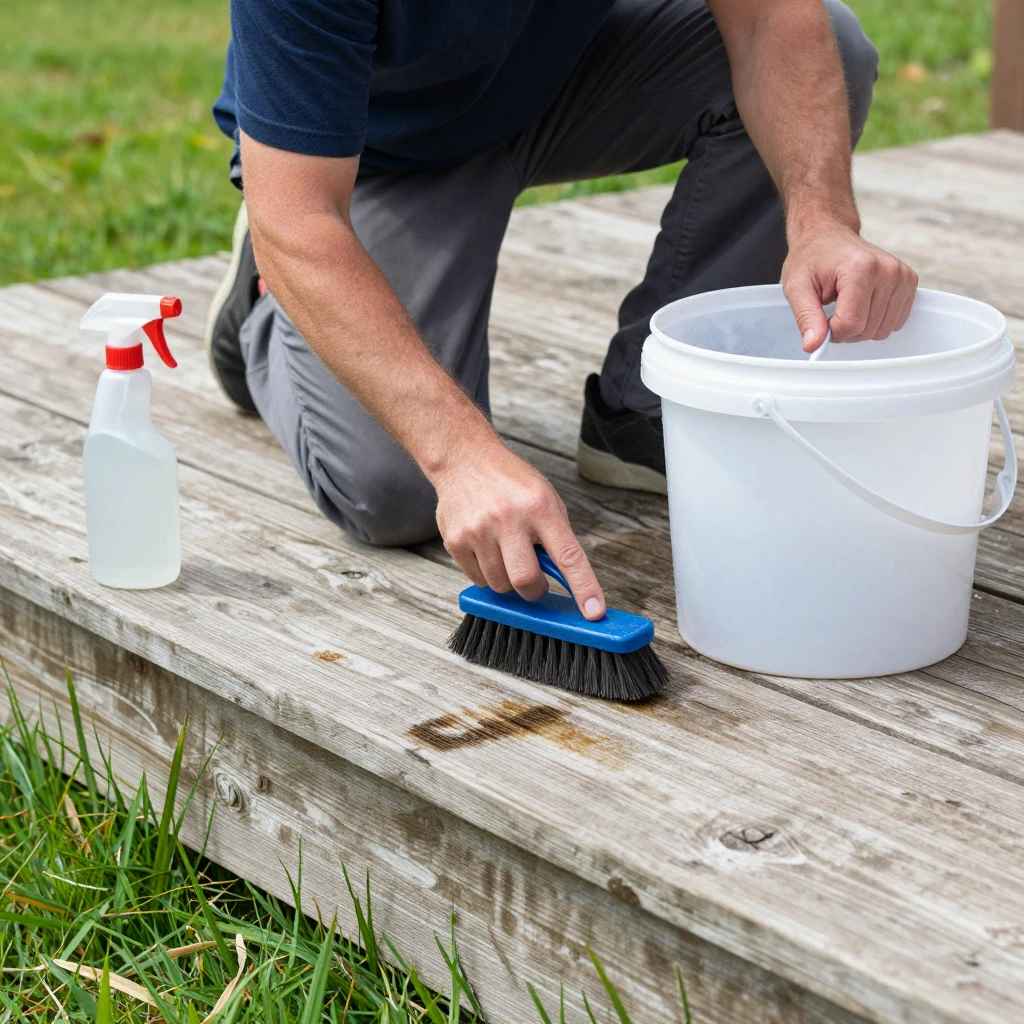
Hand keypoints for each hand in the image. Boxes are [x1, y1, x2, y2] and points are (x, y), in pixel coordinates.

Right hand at [434, 440, 605, 619]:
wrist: (465, 460)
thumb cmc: (511, 483)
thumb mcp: (546, 500)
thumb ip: (556, 538)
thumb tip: (565, 582)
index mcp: (541, 508)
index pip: (568, 557)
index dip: (584, 588)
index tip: (594, 613)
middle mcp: (509, 519)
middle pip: (526, 581)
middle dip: (534, 590)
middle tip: (535, 582)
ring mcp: (479, 530)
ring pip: (500, 585)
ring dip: (508, 581)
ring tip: (506, 554)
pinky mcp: (456, 540)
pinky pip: (478, 579)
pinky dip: (487, 574)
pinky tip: (487, 549)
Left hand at [782, 221, 918, 352]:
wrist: (828, 236)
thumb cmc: (811, 259)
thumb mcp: (797, 288)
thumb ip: (806, 317)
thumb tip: (814, 346)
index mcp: (860, 269)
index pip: (850, 324)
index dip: (831, 331)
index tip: (820, 317)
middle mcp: (887, 270)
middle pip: (868, 329)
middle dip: (845, 329)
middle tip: (832, 309)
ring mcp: (902, 276)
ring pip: (883, 330)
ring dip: (861, 327)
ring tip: (846, 304)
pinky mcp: (909, 282)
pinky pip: (895, 322)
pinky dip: (876, 321)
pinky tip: (863, 303)